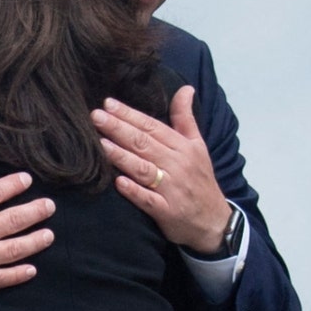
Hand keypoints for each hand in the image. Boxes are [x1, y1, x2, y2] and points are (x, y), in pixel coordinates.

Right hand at [0, 138, 55, 310]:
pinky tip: (31, 270)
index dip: (13, 185)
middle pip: (13, 220)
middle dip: (35, 212)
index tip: (27, 179)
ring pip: (14, 248)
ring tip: (49, 235)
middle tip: (50, 206)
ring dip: (34, 241)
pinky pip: (1, 278)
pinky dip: (18, 274)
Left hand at [92, 86, 231, 253]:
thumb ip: (185, 117)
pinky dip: (134, 191)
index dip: (129, 114)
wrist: (215, 221)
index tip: (108, 103)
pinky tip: (118, 182)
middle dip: (119, 129)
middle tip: (96, 116)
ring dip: (122, 156)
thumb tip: (186, 88)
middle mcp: (177, 165)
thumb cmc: (200, 179)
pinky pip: (148, 200)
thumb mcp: (198, 146)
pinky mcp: (167, 211)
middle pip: (144, 143)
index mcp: (183, 147)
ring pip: (143, 169)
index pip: (152, 126)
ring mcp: (172, 189)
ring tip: (100, 143)